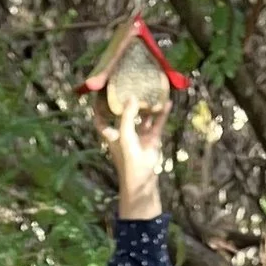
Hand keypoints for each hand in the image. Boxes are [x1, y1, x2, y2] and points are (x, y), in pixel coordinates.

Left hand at [104, 93, 165, 215]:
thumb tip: (132, 96)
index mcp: (112, 134)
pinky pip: (157, 123)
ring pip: (142, 117)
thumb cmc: (128, 160)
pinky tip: (167, 102)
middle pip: (123, 114)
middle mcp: (124, 133)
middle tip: (128, 84)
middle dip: (125, 101)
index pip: (101, 120)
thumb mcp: (125, 135)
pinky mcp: (152, 139)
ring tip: (150, 90)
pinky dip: (162, 114)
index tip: (99, 94)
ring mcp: (139, 136)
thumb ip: (127, 115)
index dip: (98, 109)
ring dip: (146, 106)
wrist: (142, 180)